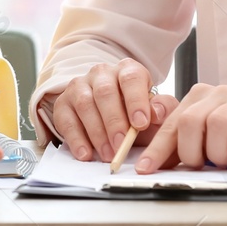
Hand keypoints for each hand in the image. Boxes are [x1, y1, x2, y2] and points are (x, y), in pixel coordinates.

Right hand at [48, 59, 169, 161]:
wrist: (110, 114)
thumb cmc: (134, 112)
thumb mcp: (154, 110)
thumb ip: (163, 109)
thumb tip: (157, 112)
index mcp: (127, 70)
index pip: (131, 78)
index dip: (136, 100)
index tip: (141, 124)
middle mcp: (101, 74)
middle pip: (105, 92)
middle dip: (114, 121)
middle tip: (122, 145)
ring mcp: (79, 86)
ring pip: (85, 104)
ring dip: (97, 133)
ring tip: (108, 154)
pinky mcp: (63, 103)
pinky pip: (66, 120)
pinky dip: (76, 139)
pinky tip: (86, 154)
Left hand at [136, 84, 226, 171]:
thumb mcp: (210, 139)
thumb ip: (186, 144)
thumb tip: (157, 163)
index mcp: (199, 98)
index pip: (172, 124)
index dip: (158, 148)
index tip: (147, 169)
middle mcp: (218, 94)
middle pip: (190, 121)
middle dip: (190, 152)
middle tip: (199, 165)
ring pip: (217, 123)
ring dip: (217, 152)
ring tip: (223, 161)